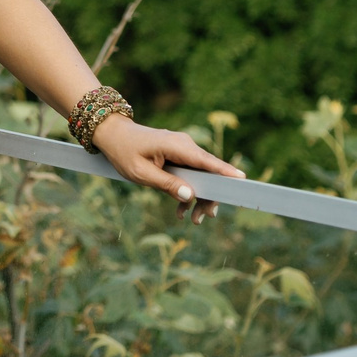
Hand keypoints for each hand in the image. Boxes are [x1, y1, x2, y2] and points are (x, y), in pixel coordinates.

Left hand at [91, 114, 242, 223]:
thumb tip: (190, 195)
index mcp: (177, 145)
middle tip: (204, 218)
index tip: (243, 181)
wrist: (113, 135)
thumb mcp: (141, 172)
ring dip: (199, 198)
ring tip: (194, 220)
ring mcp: (183, 150)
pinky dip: (189, 191)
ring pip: (202, 176)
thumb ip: (166, 183)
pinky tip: (182, 210)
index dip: (225, 171)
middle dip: (209, 197)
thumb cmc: (124, 151)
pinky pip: (192, 175)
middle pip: (208, 173)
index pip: (206, 160)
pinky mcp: (179, 156)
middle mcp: (185, 145)